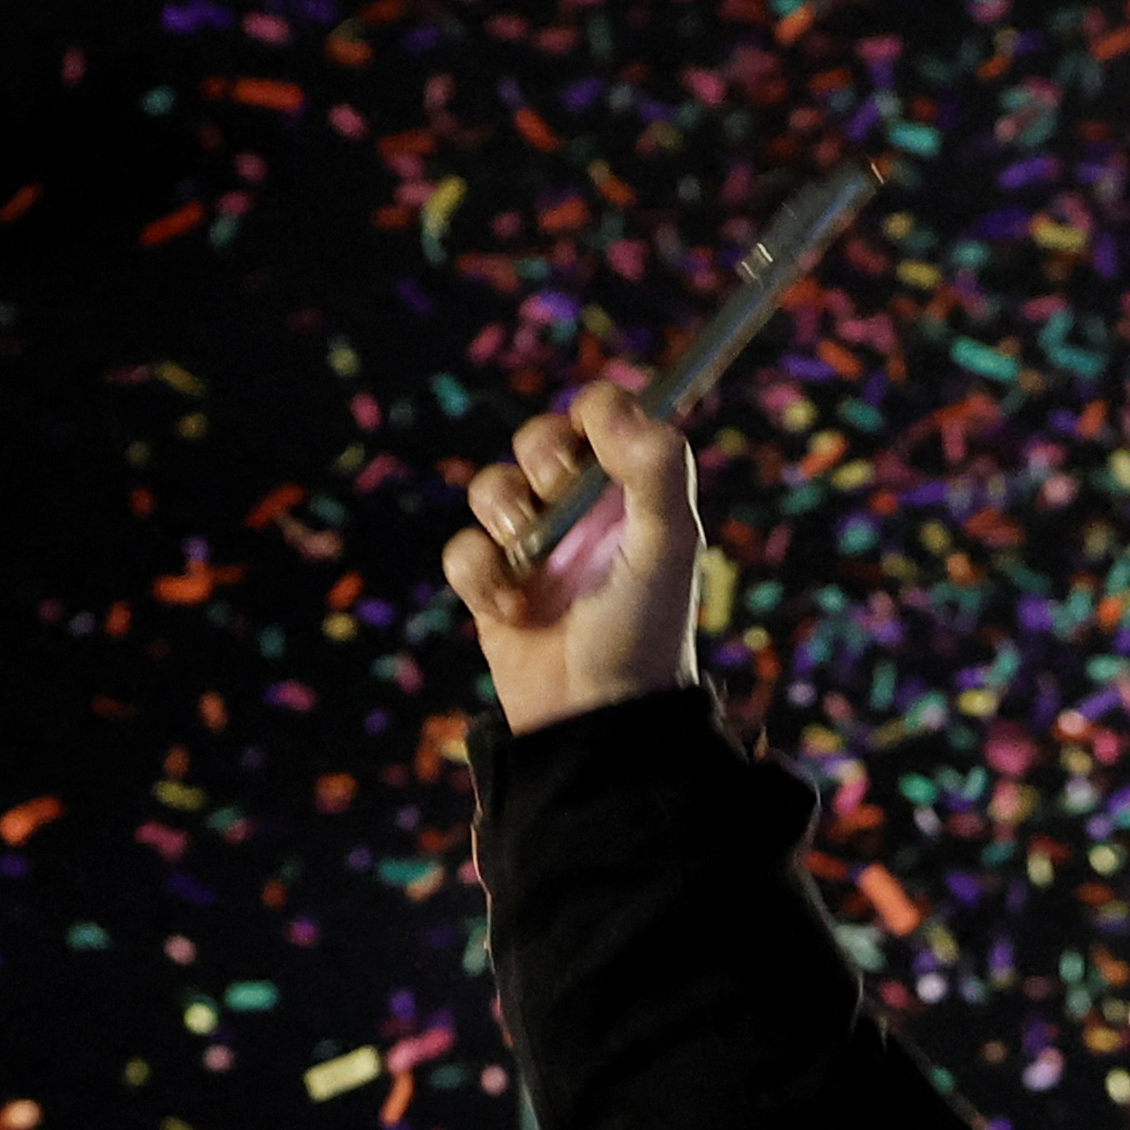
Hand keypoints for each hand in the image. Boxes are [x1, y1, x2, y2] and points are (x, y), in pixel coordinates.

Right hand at [443, 380, 703, 736]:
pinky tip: (508, 610)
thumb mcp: (667, 548)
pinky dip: (477, 573)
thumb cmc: (645, 634)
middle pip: (540, 439)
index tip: (593, 435)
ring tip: (525, 556)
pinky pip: (463, 550)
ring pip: (492, 488)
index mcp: (634, 496)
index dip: (594, 412)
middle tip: (555, 488)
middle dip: (540, 452)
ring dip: (501, 510)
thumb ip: (656, 471)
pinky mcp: (495, 590)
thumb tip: (610, 406)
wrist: (600, 723)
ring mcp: (536, 551)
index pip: (606, 417)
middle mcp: (585, 515)